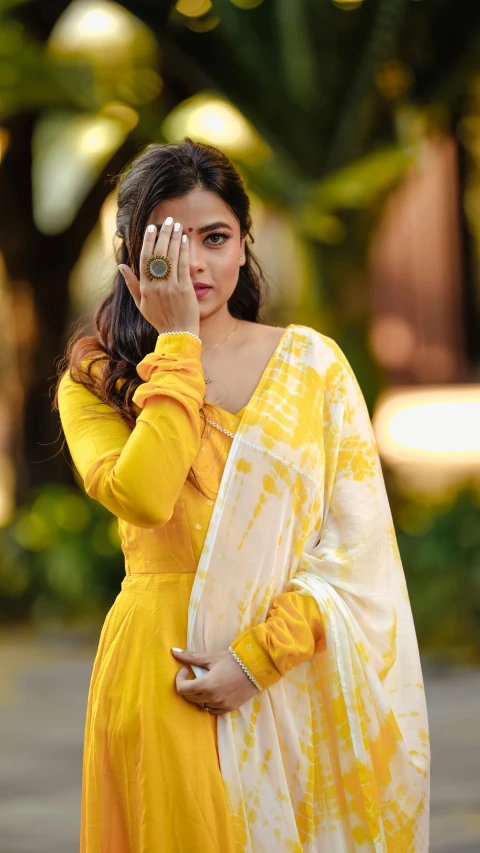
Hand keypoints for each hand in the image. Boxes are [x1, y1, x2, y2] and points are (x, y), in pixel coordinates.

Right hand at [119, 217, 199, 336]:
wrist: (178, 334)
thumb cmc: (160, 319)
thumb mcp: (142, 303)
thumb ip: (132, 284)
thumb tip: (121, 266)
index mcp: (145, 287)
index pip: (145, 258)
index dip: (148, 241)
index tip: (152, 227)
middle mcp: (156, 285)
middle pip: (158, 253)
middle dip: (163, 234)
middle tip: (168, 220)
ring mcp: (171, 286)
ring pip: (171, 256)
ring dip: (174, 238)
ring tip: (177, 225)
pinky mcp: (184, 289)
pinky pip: (183, 265)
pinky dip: (183, 250)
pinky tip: (185, 240)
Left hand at [171, 648, 259, 714]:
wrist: (256, 668)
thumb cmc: (233, 660)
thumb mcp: (211, 657)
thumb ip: (191, 657)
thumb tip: (173, 651)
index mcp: (206, 685)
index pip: (182, 689)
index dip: (179, 679)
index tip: (185, 670)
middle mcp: (212, 698)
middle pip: (189, 697)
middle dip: (188, 686)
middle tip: (194, 675)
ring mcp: (221, 705)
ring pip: (200, 704)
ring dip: (198, 695)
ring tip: (205, 683)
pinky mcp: (229, 709)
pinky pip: (212, 710)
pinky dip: (209, 702)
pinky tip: (214, 692)